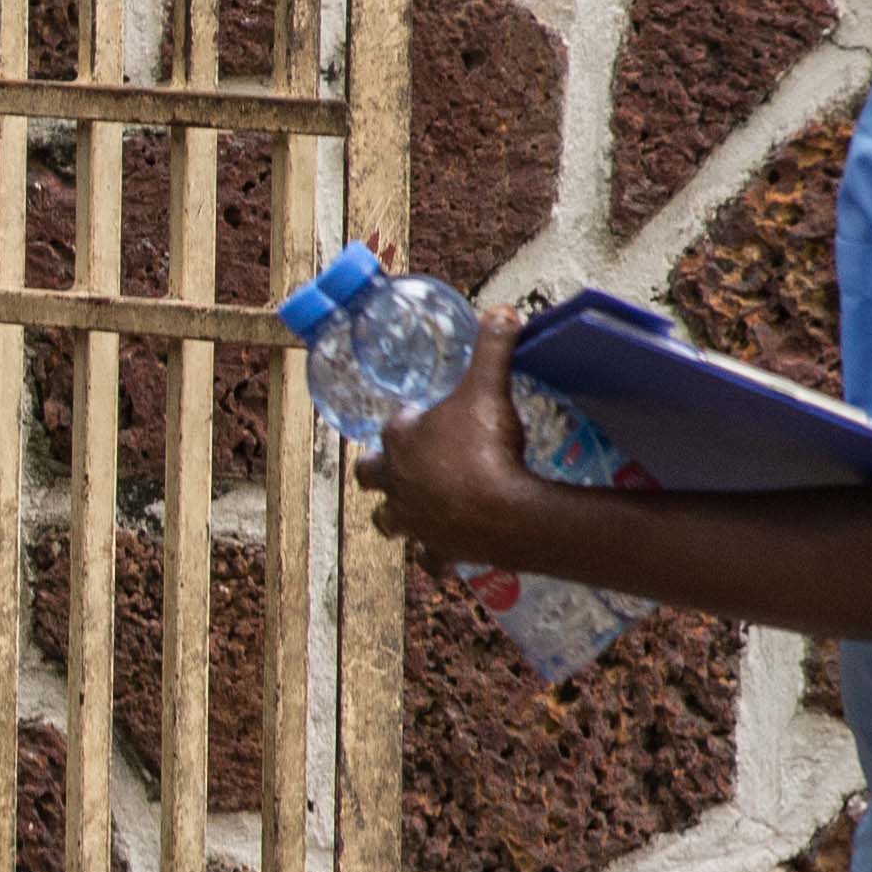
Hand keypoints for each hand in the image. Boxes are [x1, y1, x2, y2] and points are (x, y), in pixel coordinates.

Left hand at [371, 309, 540, 574]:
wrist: (501, 510)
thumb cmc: (485, 445)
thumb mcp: (489, 386)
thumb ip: (493, 347)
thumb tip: (501, 311)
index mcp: (400, 439)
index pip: (394, 422)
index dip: (410, 416)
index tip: (427, 412)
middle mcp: (396, 481)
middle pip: (370, 474)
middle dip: (380, 469)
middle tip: (402, 463)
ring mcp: (412, 519)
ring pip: (387, 521)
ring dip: (396, 515)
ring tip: (413, 508)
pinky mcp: (435, 549)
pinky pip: (429, 560)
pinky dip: (435, 557)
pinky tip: (446, 553)